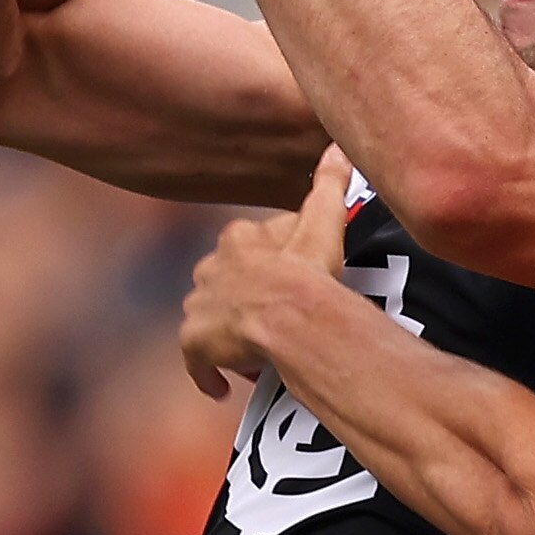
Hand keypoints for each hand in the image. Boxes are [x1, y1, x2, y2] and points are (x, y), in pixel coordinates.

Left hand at [180, 149, 351, 396]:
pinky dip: (208, 373)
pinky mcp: (195, 344)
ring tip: (256, 351)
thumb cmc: (308, 268)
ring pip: (209, 319)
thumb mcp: (324, 221)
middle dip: (240, 298)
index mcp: (238, 240)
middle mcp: (210, 270)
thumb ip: (329, 184)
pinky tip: (222, 388)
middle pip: (221, 282)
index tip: (285, 279)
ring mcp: (199, 308)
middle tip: (272, 318)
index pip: (246, 246)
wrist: (287, 313)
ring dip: (228, 333)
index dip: (265, 264)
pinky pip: (197, 361)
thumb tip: (338, 146)